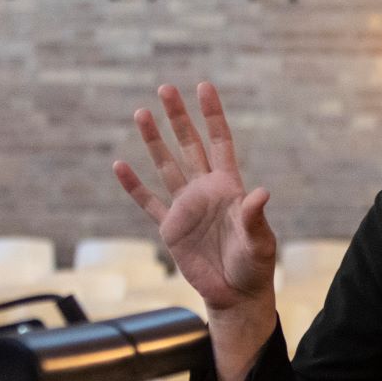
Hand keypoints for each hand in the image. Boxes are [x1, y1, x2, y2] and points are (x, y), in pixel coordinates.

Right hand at [114, 82, 276, 314]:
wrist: (235, 294)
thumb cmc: (254, 266)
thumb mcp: (260, 241)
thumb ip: (255, 217)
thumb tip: (261, 193)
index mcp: (230, 187)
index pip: (221, 142)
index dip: (213, 115)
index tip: (204, 86)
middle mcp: (205, 190)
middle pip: (189, 145)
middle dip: (178, 117)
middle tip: (165, 88)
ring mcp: (186, 207)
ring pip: (166, 166)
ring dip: (153, 141)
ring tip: (141, 113)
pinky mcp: (170, 228)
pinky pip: (148, 202)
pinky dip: (133, 186)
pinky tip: (120, 165)